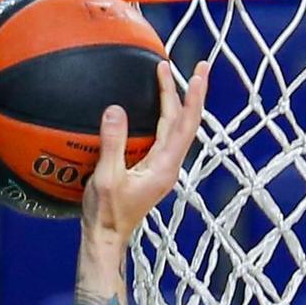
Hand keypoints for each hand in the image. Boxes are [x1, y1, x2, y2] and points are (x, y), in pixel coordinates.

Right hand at [79, 59, 209, 243]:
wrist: (106, 239)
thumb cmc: (107, 215)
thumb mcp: (106, 178)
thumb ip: (112, 144)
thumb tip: (116, 110)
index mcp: (164, 167)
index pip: (185, 125)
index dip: (193, 98)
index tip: (199, 74)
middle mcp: (168, 166)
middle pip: (184, 122)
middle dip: (189, 92)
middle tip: (196, 65)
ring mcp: (161, 168)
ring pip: (174, 128)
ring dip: (175, 101)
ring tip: (168, 76)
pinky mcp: (152, 170)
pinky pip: (163, 136)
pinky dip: (162, 115)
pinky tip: (154, 105)